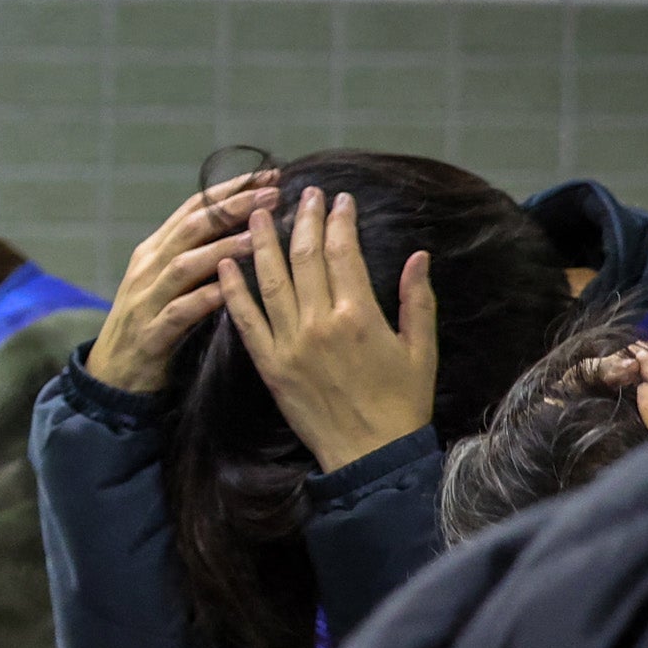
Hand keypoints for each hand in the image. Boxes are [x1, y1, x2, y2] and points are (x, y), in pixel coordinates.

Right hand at [88, 169, 274, 394]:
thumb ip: (197, 256)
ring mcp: (146, 299)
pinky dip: (206, 298)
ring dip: (222, 248)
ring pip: (185, 264)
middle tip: (272, 195)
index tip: (269, 175)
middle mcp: (148, 268)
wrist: (113, 374)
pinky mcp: (151, 332)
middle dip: (232, 208)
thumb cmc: (151, 325)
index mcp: (154, 252)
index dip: (230, 190)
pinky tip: (232, 290)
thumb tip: (246, 228)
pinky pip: (180, 311)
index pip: (194, 208)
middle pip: (191, 228)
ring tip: (259, 237)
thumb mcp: (169, 283)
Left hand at [218, 187, 436, 474]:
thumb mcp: (421, 349)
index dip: (340, 222)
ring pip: (270, 281)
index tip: (340, 199)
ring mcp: (289, 344)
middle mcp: (319, 324)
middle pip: (305, 259)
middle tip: (303, 194)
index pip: (343, 254)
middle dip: (304, 220)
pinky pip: (246, 320)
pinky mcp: (269, 364)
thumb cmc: (403, 402)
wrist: (369, 453)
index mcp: (359, 316)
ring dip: (262, 243)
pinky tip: (226, 264)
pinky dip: (233, 290)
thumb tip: (418, 255)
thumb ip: (417, 300)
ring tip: (256, 213)